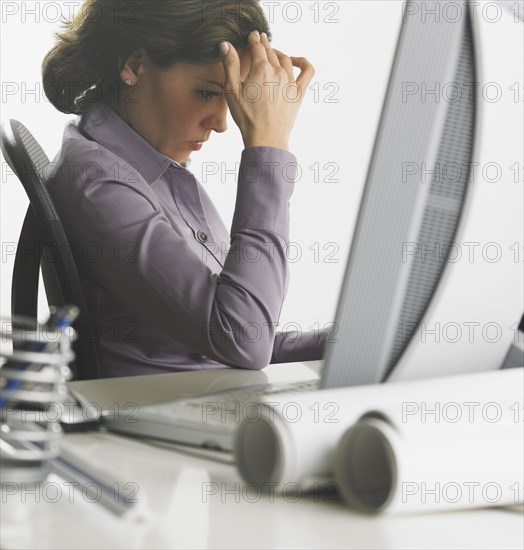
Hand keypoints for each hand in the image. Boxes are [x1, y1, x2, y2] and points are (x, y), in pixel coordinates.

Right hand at [219, 31, 315, 150]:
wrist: (265, 138)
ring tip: (272, 52)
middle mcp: (278, 72)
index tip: (251, 36)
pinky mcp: (299, 93)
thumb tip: (225, 45)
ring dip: (278, 53)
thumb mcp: (232, 91)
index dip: (253, 39)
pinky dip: (303, 62)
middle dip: (264, 44)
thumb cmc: (247, 118)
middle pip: (271, 52)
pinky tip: (297, 60)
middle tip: (260, 41)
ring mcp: (290, 82)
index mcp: (261, 69)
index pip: (257, 47)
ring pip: (286, 59)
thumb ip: (230, 65)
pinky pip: (307, 72)